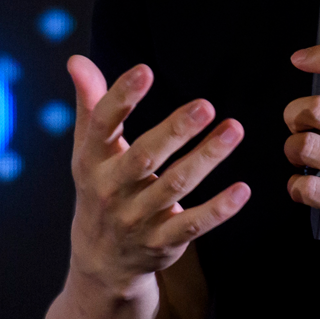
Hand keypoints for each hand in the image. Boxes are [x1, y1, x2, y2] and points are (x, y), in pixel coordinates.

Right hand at [65, 55, 249, 297]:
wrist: (102, 259)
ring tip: (234, 130)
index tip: (145, 69)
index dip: (122, 97)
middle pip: (145, 157)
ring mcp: (137, 218)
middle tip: (206, 105)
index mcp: (92, 160)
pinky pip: (192, 225)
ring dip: (206, 158)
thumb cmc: (101, 185)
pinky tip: (242, 190)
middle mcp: (112, 190)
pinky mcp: (163, 241)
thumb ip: (90, 103)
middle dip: (175, 131)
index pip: (104, 124)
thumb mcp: (89, 148)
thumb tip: (77, 59)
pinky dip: (218, 210)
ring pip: (175, 186)